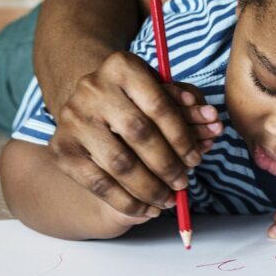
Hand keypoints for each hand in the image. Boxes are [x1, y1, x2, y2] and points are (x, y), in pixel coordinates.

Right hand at [46, 51, 224, 217]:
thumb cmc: (137, 100)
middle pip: (140, 134)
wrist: (88, 106)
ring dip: (150, 188)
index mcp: (122, 66)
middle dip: (168, 165)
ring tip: (169, 200)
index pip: (159, 105)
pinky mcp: (61, 149)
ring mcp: (73, 119)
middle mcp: (92, 88)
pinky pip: (98, 184)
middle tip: (184, 183)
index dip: (183, 137)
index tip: (197, 159)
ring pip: (120, 163)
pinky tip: (146, 208)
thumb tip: (214, 123)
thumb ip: (189, 106)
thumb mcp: (162, 93)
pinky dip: (127, 201)